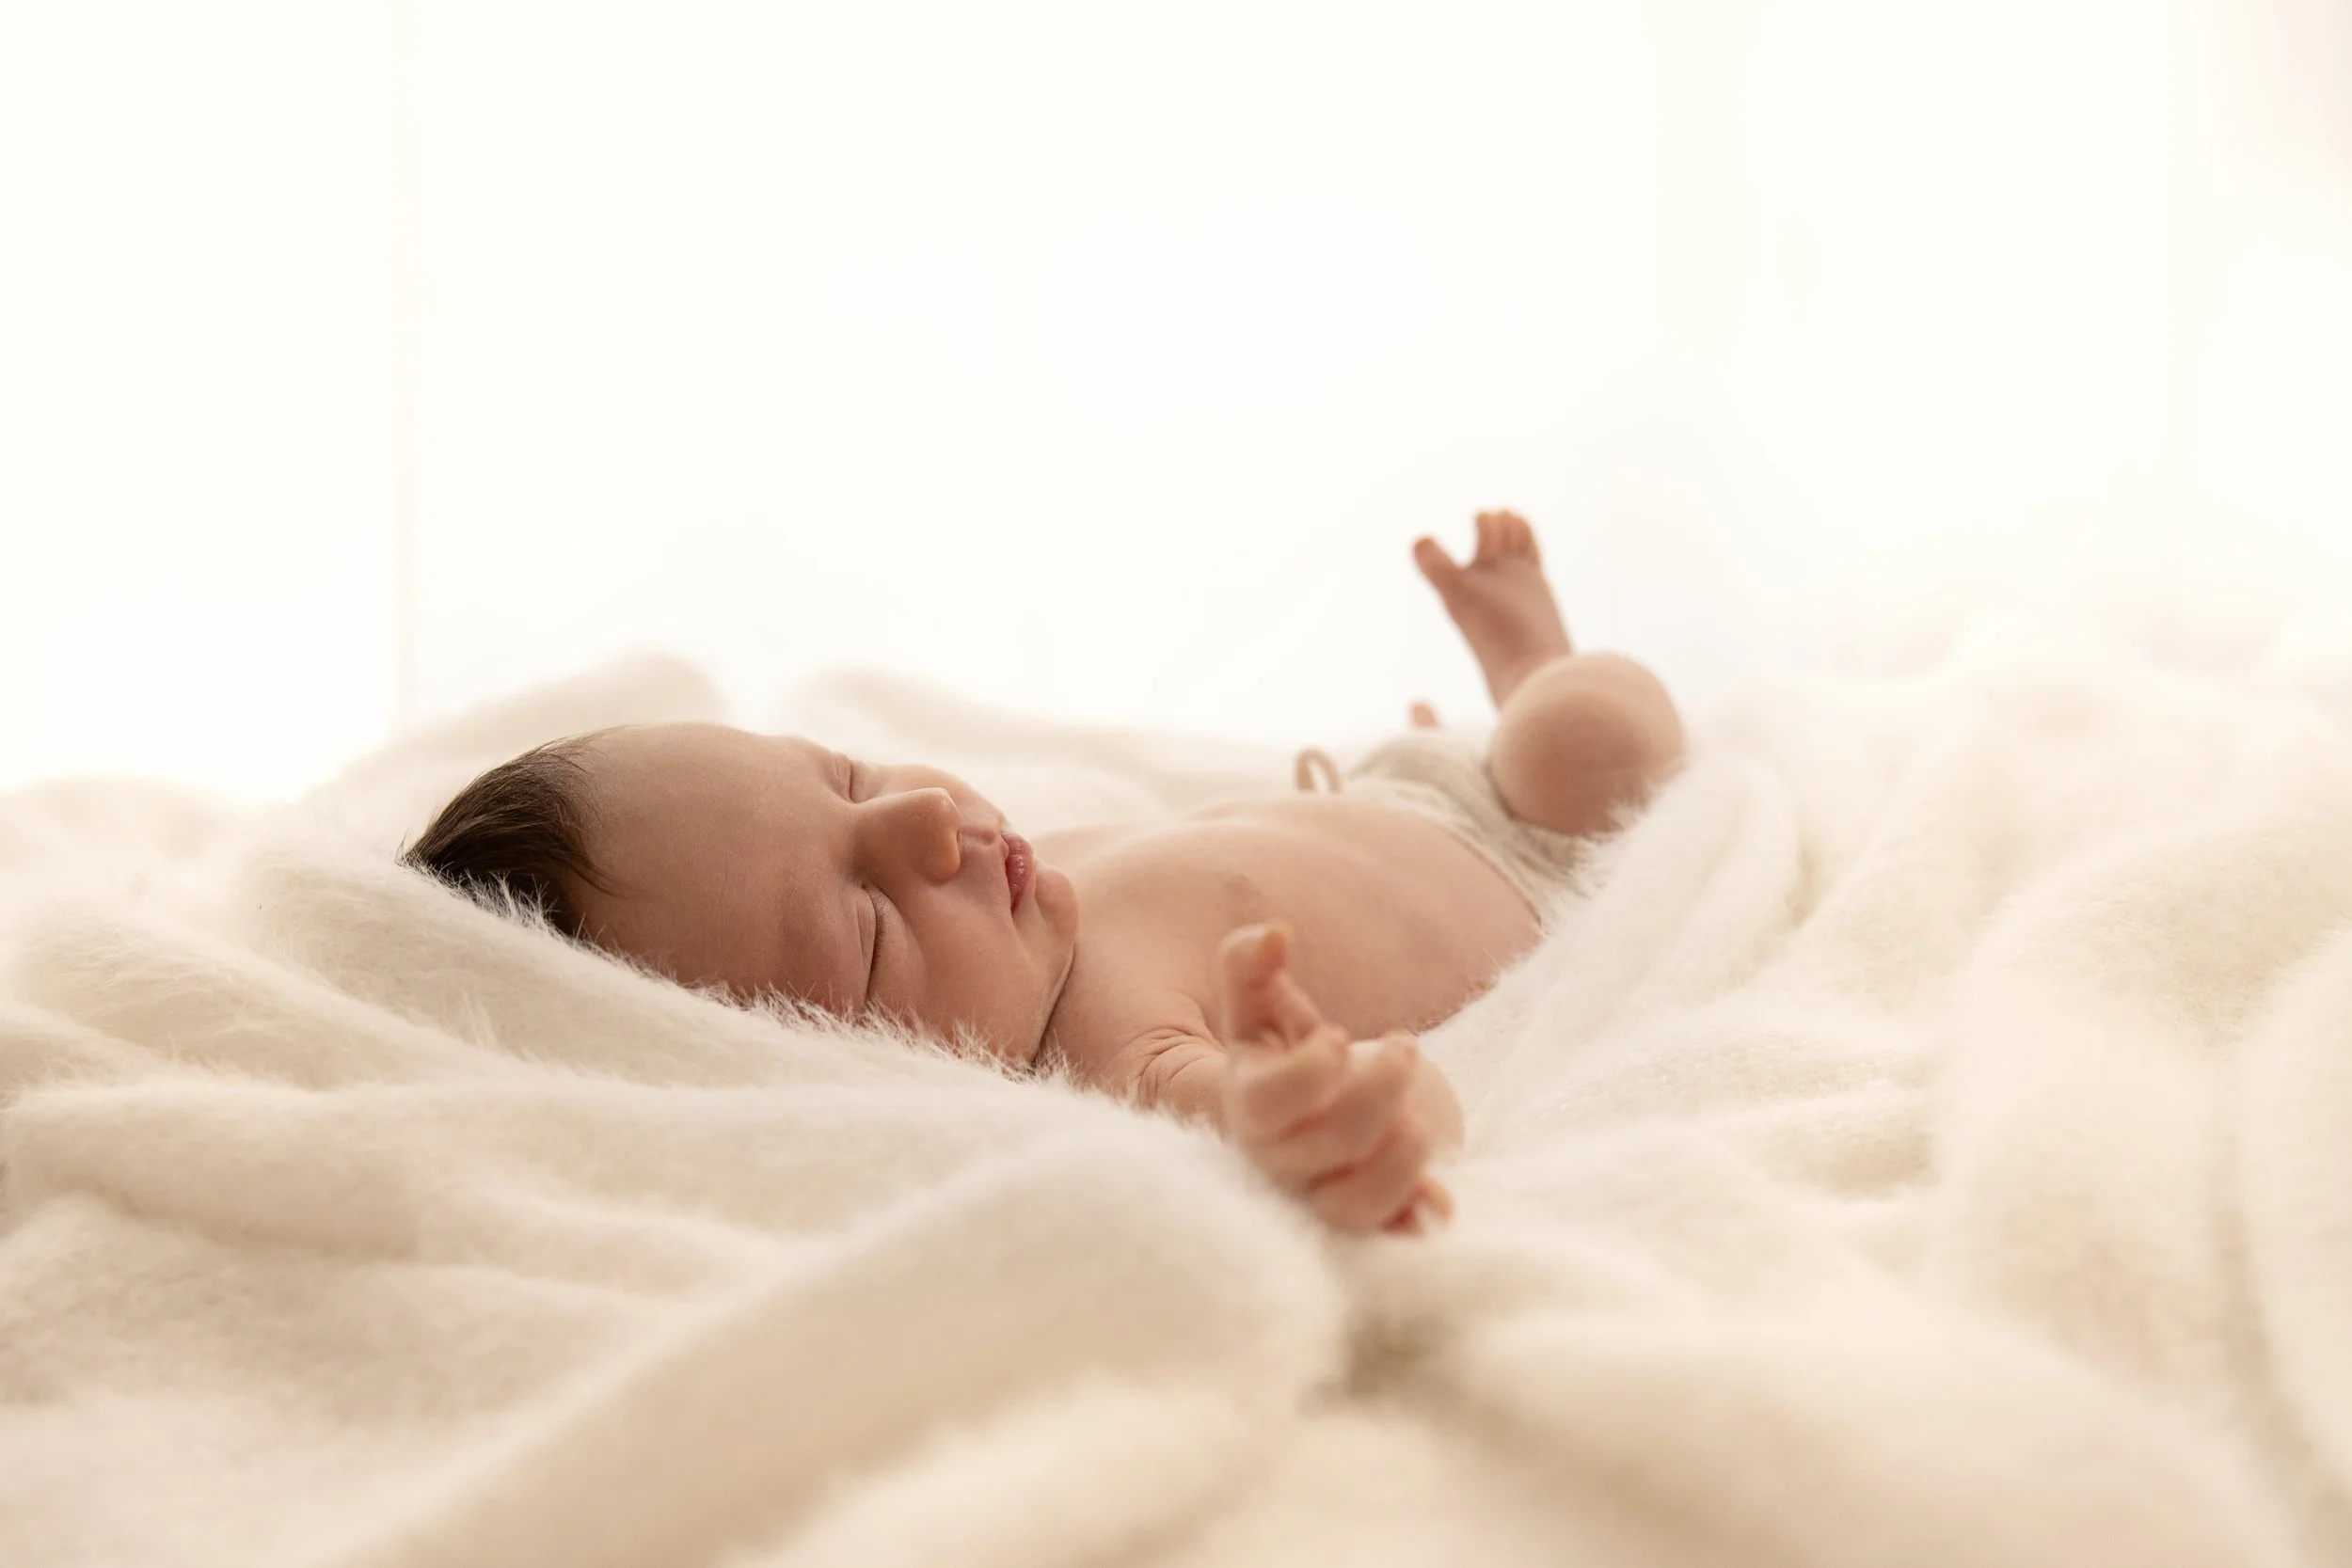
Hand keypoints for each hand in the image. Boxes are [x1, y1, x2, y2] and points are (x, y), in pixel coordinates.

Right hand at [1213, 922, 1452, 1234]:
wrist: (1297, 1121)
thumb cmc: (1277, 1056)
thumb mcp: (1257, 1009)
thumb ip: (1251, 966)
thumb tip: (1277, 933)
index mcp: (1247, 1106)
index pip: (1264, 1106)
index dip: (1306, 1073)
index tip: (1337, 1034)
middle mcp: (1278, 1161)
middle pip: (1323, 1148)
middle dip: (1376, 1094)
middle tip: (1404, 1046)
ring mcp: (1319, 1196)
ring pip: (1351, 1207)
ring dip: (1399, 1164)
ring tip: (1422, 1121)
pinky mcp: (1362, 1220)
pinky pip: (1387, 1238)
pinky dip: (1416, 1221)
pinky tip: (1438, 1197)